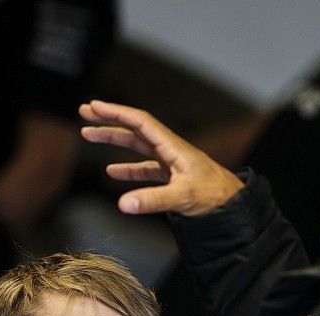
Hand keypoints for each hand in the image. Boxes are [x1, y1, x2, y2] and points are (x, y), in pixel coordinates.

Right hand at [79, 100, 242, 215]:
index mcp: (173, 147)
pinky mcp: (172, 177)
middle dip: (109, 119)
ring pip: (137, 146)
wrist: (233, 205)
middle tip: (85, 112)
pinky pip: (145, 168)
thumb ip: (153, 200)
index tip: (95, 107)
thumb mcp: (183, 197)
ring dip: (114, 140)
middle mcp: (170, 150)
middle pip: (135, 129)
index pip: (140, 122)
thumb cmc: (215, 195)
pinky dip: (128, 168)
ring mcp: (171, 163)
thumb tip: (124, 203)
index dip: (116, 113)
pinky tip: (114, 172)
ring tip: (89, 135)